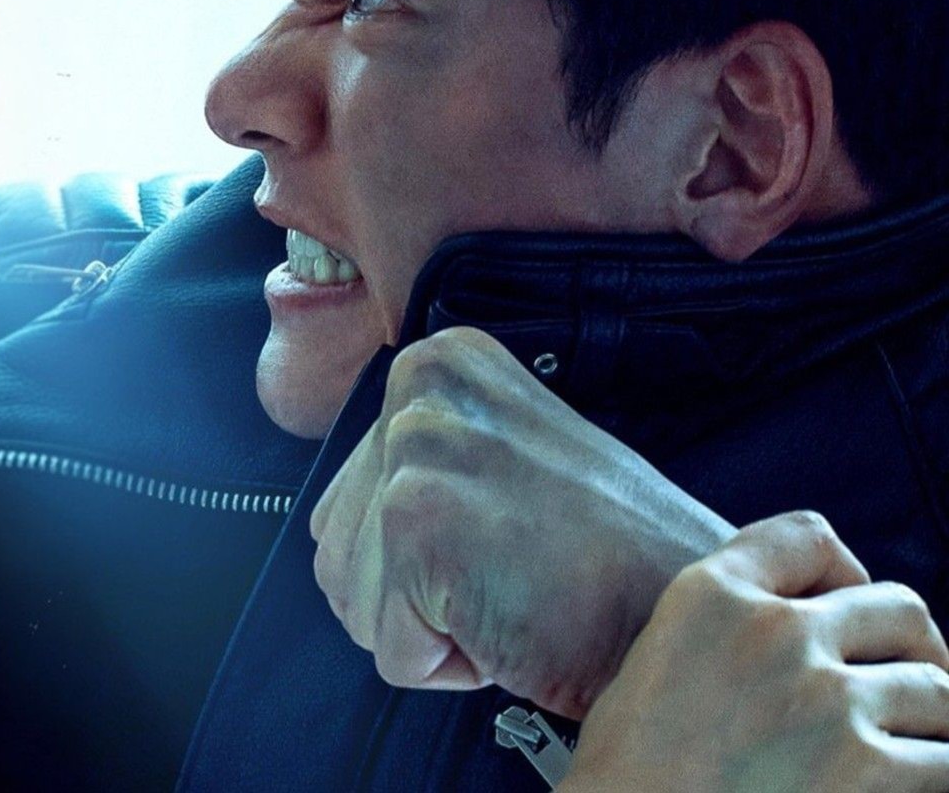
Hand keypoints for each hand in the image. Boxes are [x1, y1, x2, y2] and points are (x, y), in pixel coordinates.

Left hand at [308, 326, 735, 716]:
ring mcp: (415, 448)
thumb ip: (429, 465)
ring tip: (513, 591)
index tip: (501, 538)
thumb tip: (356, 513)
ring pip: (353, 601)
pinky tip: (512, 619)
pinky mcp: (416, 519)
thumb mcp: (506, 461)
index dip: (420, 558)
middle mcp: (417, 389)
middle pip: (337, 551)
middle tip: (513, 573)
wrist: (692, 606)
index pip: (349, 504)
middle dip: (412, 596)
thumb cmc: (614, 560)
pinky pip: (391, 650)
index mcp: (437, 366)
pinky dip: (447, 664)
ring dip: (428, 629)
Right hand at [563, 512, 948, 791]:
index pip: (808, 537)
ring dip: (932, 721)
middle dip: (914, 648)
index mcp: (709, 597)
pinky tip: (909, 785)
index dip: (843, 573)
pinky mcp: (865, 769)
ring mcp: (826, 700)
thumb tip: (801, 633)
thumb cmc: (627, 772)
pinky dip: (935, 773)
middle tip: (910, 684)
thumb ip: (722, 628)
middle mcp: (773, 634)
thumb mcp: (652, 662)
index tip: (849, 608)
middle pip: (895, 608)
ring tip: (915, 746)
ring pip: (936, 689)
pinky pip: (945, 762)